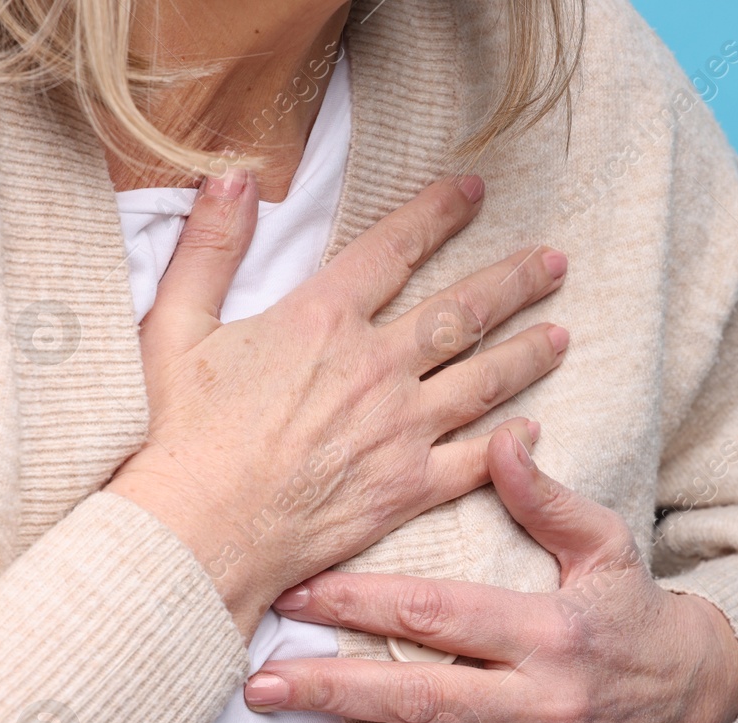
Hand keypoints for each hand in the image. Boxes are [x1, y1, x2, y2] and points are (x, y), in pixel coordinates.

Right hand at [108, 171, 569, 635]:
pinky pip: (476, 460)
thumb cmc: (179, 433)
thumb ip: (209, 248)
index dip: (438, 214)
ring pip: (484, 380)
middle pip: (461, 312)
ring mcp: (400, 428)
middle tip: (554, 263)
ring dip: (528, 353)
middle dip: (513, 281)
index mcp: (322, 319)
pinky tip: (535, 429)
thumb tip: (233, 179)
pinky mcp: (409, 487)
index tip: (474, 191)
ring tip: (563, 335)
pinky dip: (511, 445)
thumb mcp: (174, 325)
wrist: (200, 529)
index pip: (394, 249)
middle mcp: (376, 367)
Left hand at [241, 426, 737, 722]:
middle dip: (336, 692)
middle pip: (425, 699)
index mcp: (552, 629)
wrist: (698, 693)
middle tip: (262, 687)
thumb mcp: (606, 544)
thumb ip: (545, 498)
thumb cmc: (635, 610)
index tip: (296, 596)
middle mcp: (548, 701)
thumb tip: (503, 438)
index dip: (361, 605)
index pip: (440, 615)